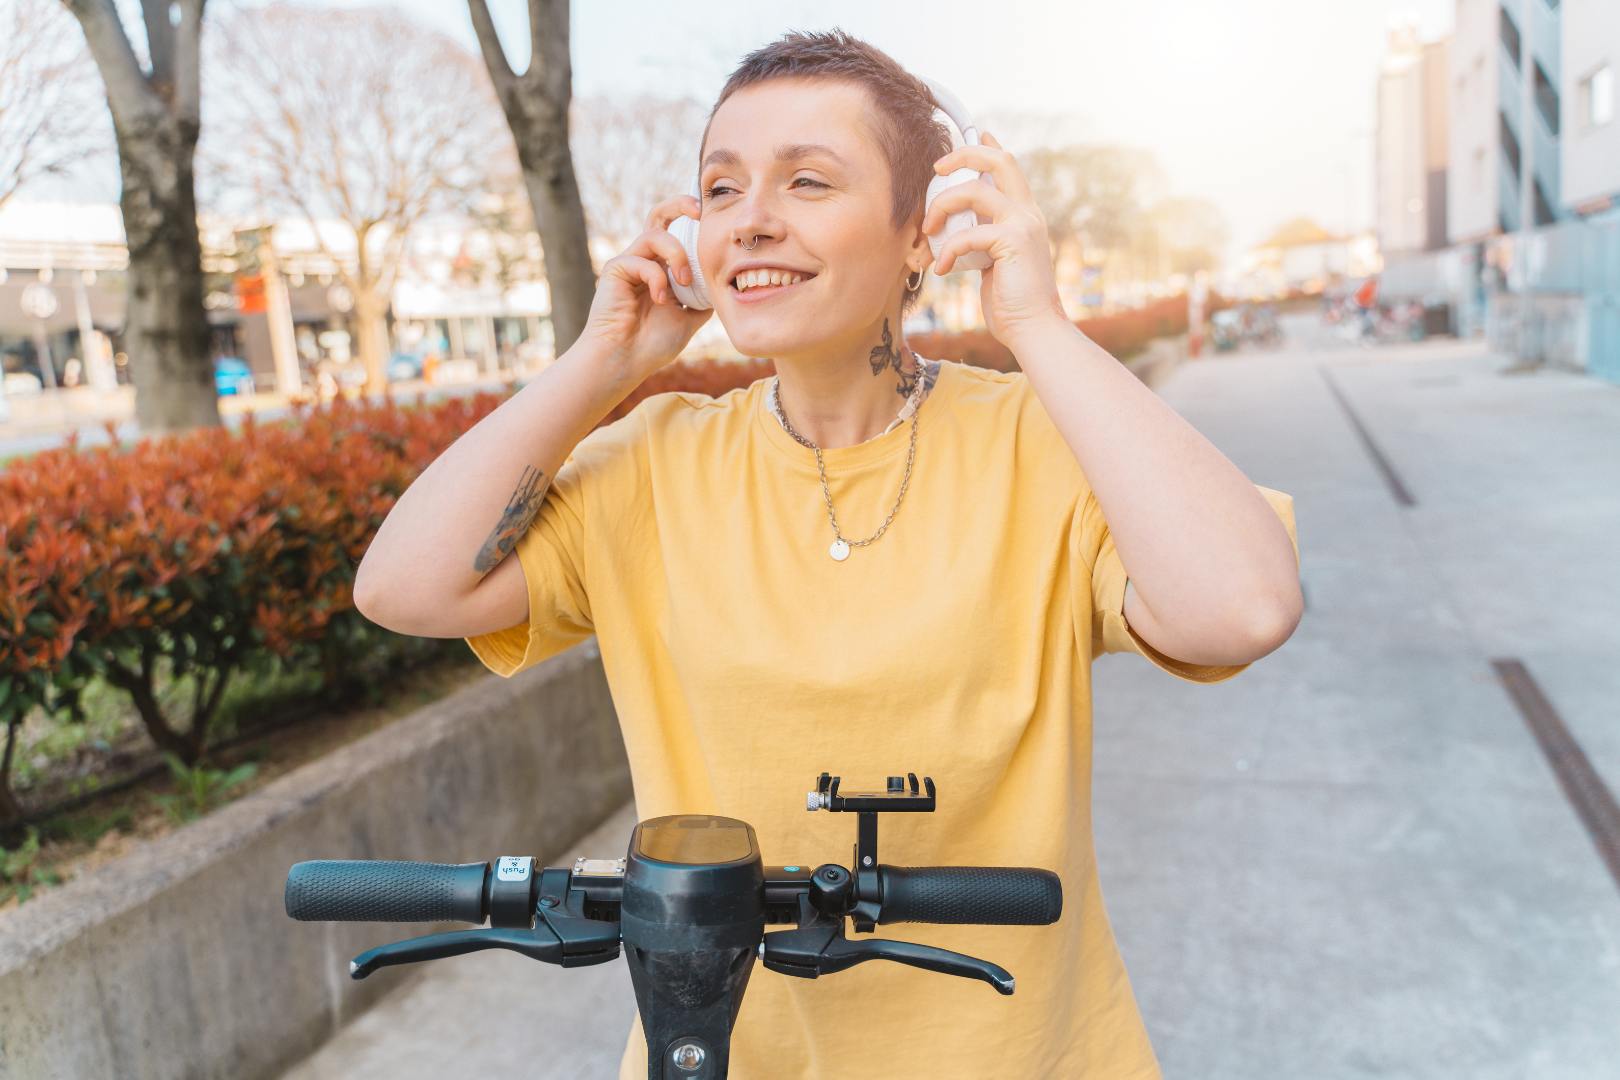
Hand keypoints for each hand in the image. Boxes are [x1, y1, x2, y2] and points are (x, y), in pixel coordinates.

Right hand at [577, 193, 712, 384]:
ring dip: (677, 254)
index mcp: (663, 269)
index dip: (693, 223)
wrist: (626, 361)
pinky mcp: (616, 269)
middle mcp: (646, 261)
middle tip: (700, 210)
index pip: (678, 234)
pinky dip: (657, 278)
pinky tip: (660, 300)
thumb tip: (724, 282)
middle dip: (680, 204)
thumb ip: (704, 296)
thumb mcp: (691, 317)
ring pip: (655, 234)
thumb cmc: (653, 344)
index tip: (715, 220)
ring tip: (684, 280)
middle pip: (659, 215)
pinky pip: (642, 260)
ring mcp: (630, 263)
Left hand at [921, 131, 1068, 348]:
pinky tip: (940, 269)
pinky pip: (968, 234)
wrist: (1034, 330)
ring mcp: (1023, 225)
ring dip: (943, 206)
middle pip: (999, 161)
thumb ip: (982, 241)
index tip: (974, 133)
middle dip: (964, 154)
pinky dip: (947, 251)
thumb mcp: (993, 263)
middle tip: (936, 168)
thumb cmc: (1011, 304)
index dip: (989, 146)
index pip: (1009, 167)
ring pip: (976, 191)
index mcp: (1025, 215)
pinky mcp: (1013, 243)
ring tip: (928, 231)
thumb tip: (956, 232)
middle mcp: (1028, 213)